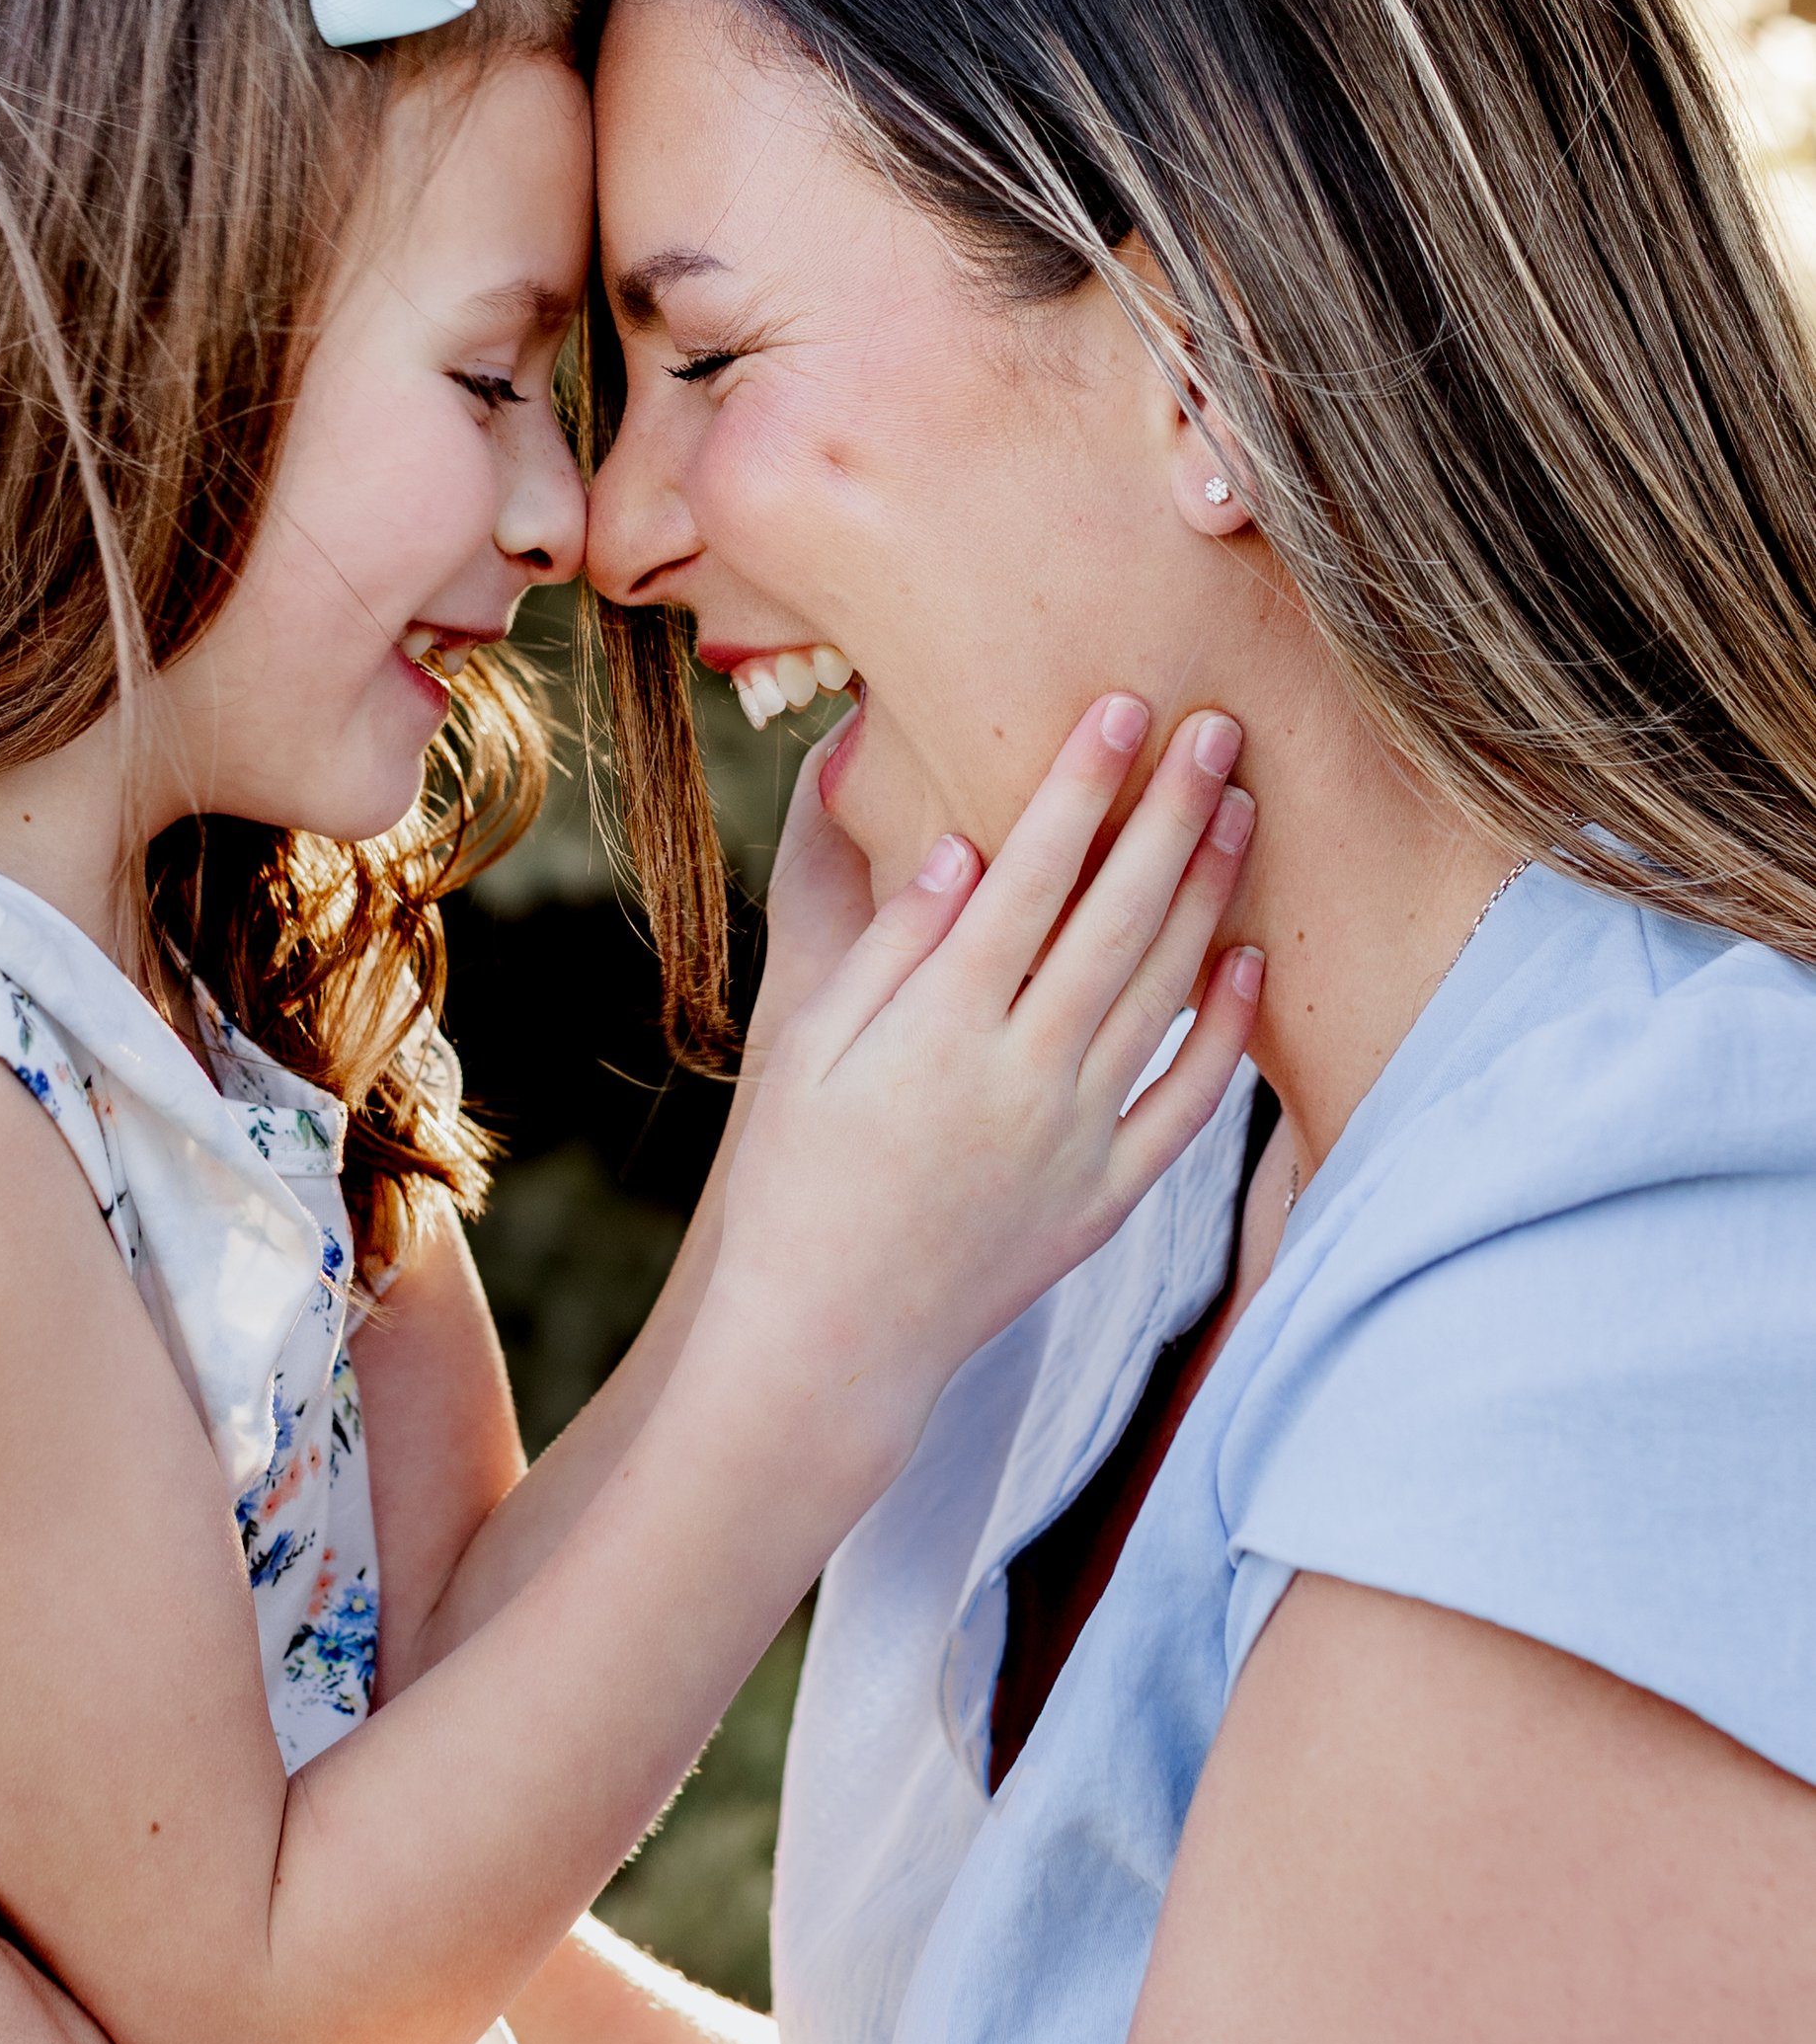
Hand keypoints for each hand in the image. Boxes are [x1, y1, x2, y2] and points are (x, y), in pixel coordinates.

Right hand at [693, 696, 1259, 1503]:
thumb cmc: (795, 1178)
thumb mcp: (804, 1048)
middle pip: (1119, 916)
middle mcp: (1021, 1075)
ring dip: (1208, 894)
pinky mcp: (1104, 1201)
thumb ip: (882, 944)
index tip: (1121, 705)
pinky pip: (1185, 1105)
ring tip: (1241, 809)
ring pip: (1165, 994)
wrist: (829, 1338)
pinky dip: (1225, 1032)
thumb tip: (956, 846)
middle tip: (1217, 728)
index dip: (1080, 783)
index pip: (1030, 873)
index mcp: (939, 1025)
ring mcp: (1074, 1141)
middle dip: (1170, 811)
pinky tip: (1248, 961)